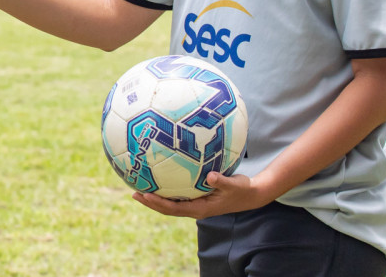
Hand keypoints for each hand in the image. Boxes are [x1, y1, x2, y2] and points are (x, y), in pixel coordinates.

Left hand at [132, 172, 267, 219]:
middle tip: (134, 193)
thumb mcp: (234, 184)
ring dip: (155, 198)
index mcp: (200, 209)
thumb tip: (210, 175)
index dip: (159, 203)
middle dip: (150, 202)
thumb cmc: (242, 189)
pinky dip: (166, 190)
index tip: (145, 195)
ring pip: (171, 203)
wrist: (251, 195)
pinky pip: (178, 195)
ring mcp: (195, 204)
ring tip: (139, 187)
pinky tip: (158, 178)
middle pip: (167, 208)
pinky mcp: (197, 197)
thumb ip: (222, 181)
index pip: (174, 208)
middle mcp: (195, 208)